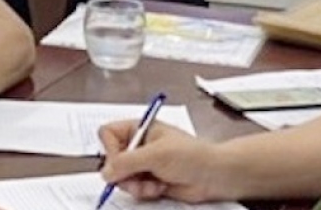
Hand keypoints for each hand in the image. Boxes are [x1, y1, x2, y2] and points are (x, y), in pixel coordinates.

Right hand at [98, 120, 221, 202]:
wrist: (214, 176)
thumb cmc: (192, 155)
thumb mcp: (156, 154)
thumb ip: (127, 162)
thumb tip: (106, 171)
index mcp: (140, 129)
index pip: (108, 134)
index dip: (110, 148)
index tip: (119, 160)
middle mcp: (139, 145)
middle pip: (112, 159)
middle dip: (123, 173)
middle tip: (136, 176)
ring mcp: (144, 164)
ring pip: (121, 178)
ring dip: (135, 184)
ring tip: (152, 183)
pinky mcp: (149, 181)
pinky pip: (134, 189)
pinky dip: (144, 191)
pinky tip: (159, 187)